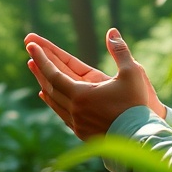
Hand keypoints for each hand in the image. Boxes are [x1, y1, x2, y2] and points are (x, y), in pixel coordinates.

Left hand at [25, 29, 164, 140]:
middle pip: (50, 85)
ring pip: (53, 100)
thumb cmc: (137, 106)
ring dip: (43, 82)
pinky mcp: (81, 133)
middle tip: (30, 50)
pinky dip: (52, 100)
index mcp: (82, 95)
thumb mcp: (132, 73)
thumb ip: (120, 51)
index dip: (42, 57)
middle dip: (39, 66)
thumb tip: (112, 31)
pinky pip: (60, 113)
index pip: (54, 73)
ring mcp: (76, 123)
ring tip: (35, 69)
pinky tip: (47, 95)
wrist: (142, 140)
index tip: (30, 44)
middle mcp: (74, 110)